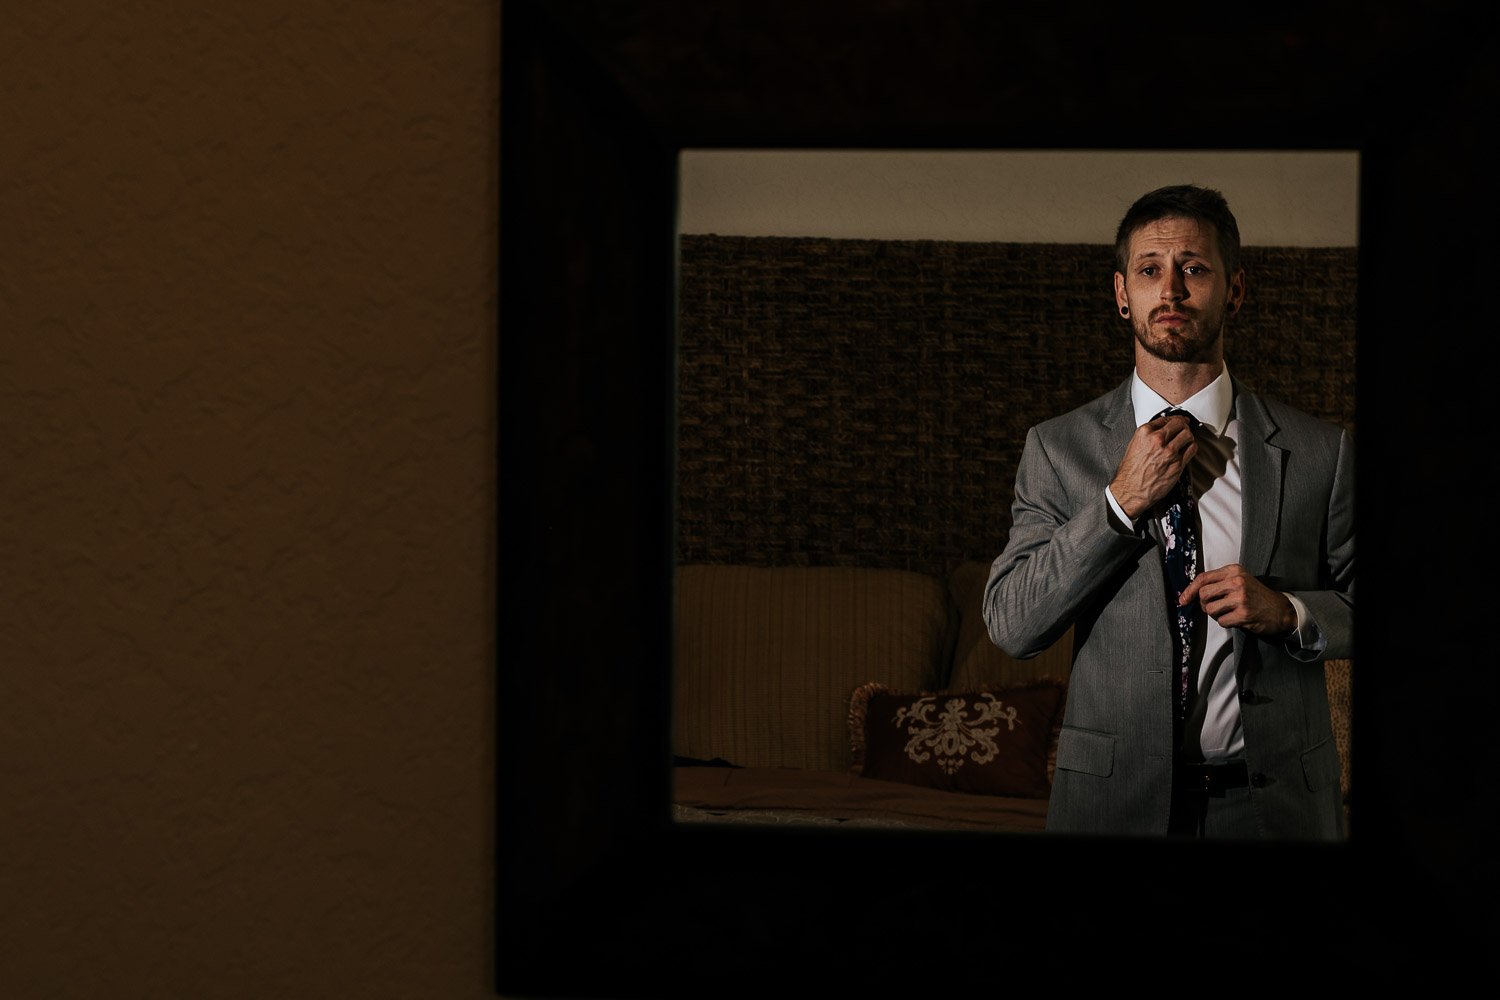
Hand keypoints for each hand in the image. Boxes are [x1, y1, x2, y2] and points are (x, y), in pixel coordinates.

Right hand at [1109, 413, 1196, 520]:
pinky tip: (1188, 449)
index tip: (1179, 421)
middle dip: (1183, 426)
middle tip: (1184, 428)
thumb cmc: (1130, 471)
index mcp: (1145, 433)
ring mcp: (1169, 452)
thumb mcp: (1134, 446)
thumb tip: (1162, 430)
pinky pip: (1192, 449)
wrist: (1130, 490)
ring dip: (1188, 436)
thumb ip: (1149, 436)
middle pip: (1179, 425)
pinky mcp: (1177, 464)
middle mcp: (1157, 440)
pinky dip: (1192, 447)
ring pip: (1188, 435)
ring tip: (1186, 439)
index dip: (1175, 419)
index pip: (1166, 419)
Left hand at [1178, 564, 1296, 637]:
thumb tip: (1190, 594)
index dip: (1189, 590)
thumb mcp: (1239, 580)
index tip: (1183, 600)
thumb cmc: (1255, 596)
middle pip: (1203, 595)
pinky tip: (1237, 619)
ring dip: (1216, 615)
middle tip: (1215, 607)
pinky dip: (1226, 623)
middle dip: (1204, 604)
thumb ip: (1218, 582)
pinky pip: (1221, 621)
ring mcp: (1240, 597)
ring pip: (1210, 609)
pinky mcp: (1244, 613)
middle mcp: (1236, 581)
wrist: (1280, 610)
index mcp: (1233, 570)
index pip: (1203, 578)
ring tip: (1228, 612)